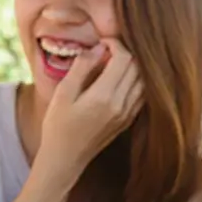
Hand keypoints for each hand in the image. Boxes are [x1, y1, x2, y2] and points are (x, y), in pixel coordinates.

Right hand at [39, 39, 142, 169]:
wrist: (65, 159)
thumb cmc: (58, 126)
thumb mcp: (63, 93)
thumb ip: (82, 67)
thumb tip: (99, 48)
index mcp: (104, 96)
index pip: (124, 58)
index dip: (115, 44)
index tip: (102, 43)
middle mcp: (122, 105)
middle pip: (137, 67)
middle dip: (125, 52)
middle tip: (107, 50)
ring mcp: (128, 114)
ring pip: (143, 79)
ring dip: (132, 66)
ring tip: (113, 63)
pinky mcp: (129, 120)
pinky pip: (141, 93)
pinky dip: (135, 80)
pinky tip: (118, 79)